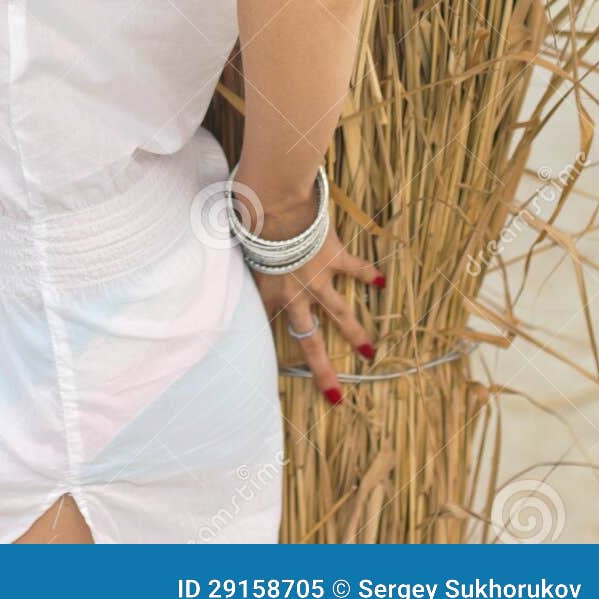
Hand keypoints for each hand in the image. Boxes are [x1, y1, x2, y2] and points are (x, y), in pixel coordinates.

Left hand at [251, 218, 384, 404]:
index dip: (267, 346)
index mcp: (266, 292)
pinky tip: (381, 282)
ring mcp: (317, 278)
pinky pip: (355, 268)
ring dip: (355, 333)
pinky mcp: (333, 256)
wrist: (272, 203)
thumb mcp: (235, 250)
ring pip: (339, 314)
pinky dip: (368, 274)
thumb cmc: (246, 222)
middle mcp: (293, 293)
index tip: (269, 368)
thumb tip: (217, 245)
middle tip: (335, 394)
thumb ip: (237, 259)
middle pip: (309, 340)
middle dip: (322, 368)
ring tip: (368, 354)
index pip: (265, 325)